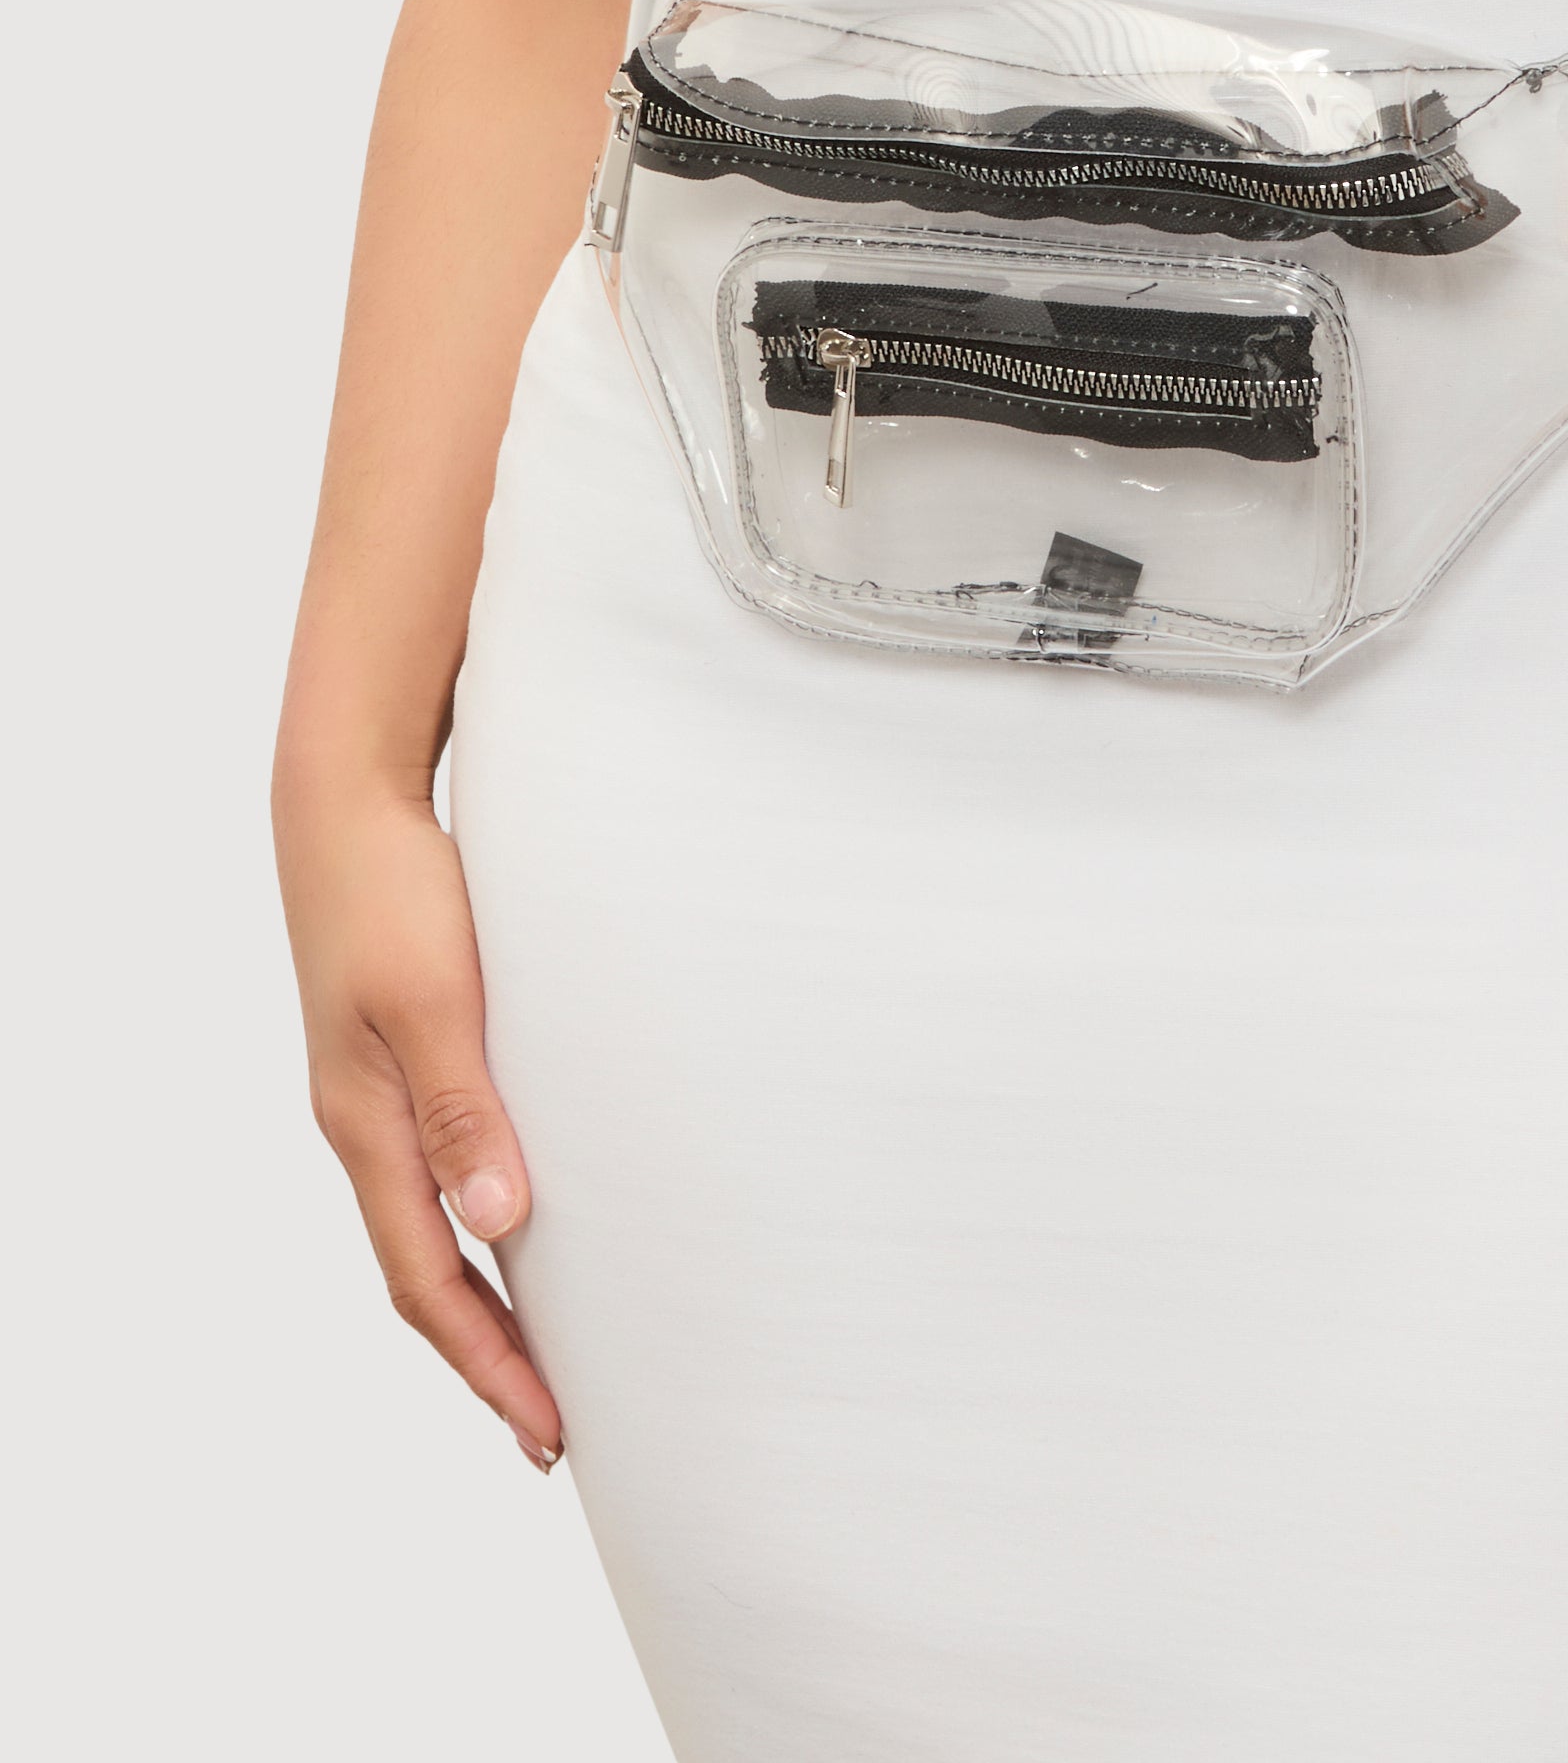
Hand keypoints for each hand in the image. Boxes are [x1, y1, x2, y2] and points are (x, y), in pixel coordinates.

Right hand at [275, 778, 561, 1469]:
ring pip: (431, 1224)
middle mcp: (367, 1124)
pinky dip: (479, 1219)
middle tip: (553, 1426)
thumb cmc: (393, 891)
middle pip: (426, 1272)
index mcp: (368, 1127)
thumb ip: (464, 1112)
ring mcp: (380, 1090)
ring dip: (484, 1295)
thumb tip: (500, 1227)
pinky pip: (441, 1164)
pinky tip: (519, 1220)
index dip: (489, 1361)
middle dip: (487, 1355)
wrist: (348, 802)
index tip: (548, 1430)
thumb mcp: (431, 1000)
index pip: (430, 1282)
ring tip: (543, 1349)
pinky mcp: (403, 1050)